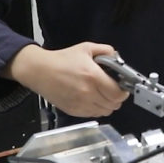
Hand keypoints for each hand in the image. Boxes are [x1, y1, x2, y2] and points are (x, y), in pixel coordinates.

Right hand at [4, 42, 129, 117]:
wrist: (40, 70)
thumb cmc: (62, 59)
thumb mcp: (86, 48)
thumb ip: (106, 50)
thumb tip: (118, 58)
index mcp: (93, 77)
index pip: (118, 94)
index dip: (123, 91)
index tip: (122, 86)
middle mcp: (88, 93)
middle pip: (113, 105)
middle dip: (117, 98)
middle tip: (113, 89)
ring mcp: (80, 104)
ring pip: (104, 112)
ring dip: (107, 104)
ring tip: (103, 94)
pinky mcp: (73, 111)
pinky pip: (92, 114)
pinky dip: (96, 109)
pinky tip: (93, 99)